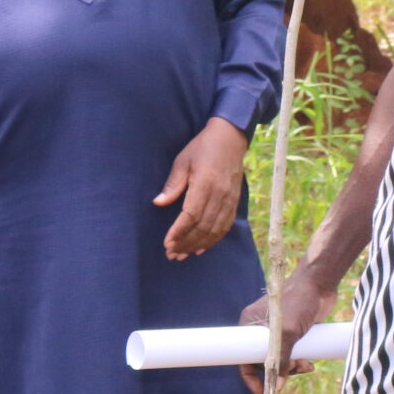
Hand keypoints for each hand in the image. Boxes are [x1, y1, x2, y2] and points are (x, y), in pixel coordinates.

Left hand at [157, 118, 248, 260]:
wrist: (230, 138)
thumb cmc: (202, 148)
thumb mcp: (182, 161)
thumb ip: (173, 184)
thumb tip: (158, 203)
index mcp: (205, 184)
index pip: (191, 215)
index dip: (179, 232)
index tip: (167, 243)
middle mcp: (220, 195)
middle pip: (202, 227)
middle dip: (185, 243)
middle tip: (171, 254)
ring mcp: (229, 200)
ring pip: (214, 230)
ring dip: (198, 245)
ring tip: (183, 255)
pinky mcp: (234, 202)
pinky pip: (225, 226)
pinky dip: (213, 240)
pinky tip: (201, 248)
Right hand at [236, 272, 333, 393]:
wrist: (320, 283)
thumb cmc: (299, 301)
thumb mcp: (288, 332)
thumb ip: (282, 359)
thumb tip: (278, 385)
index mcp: (250, 325)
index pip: (243, 356)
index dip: (251, 376)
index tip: (261, 392)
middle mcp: (261, 329)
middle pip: (264, 360)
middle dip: (279, 370)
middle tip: (295, 370)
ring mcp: (278, 331)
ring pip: (280, 359)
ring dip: (292, 367)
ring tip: (306, 366)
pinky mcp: (293, 332)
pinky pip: (292, 353)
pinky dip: (299, 360)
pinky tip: (309, 363)